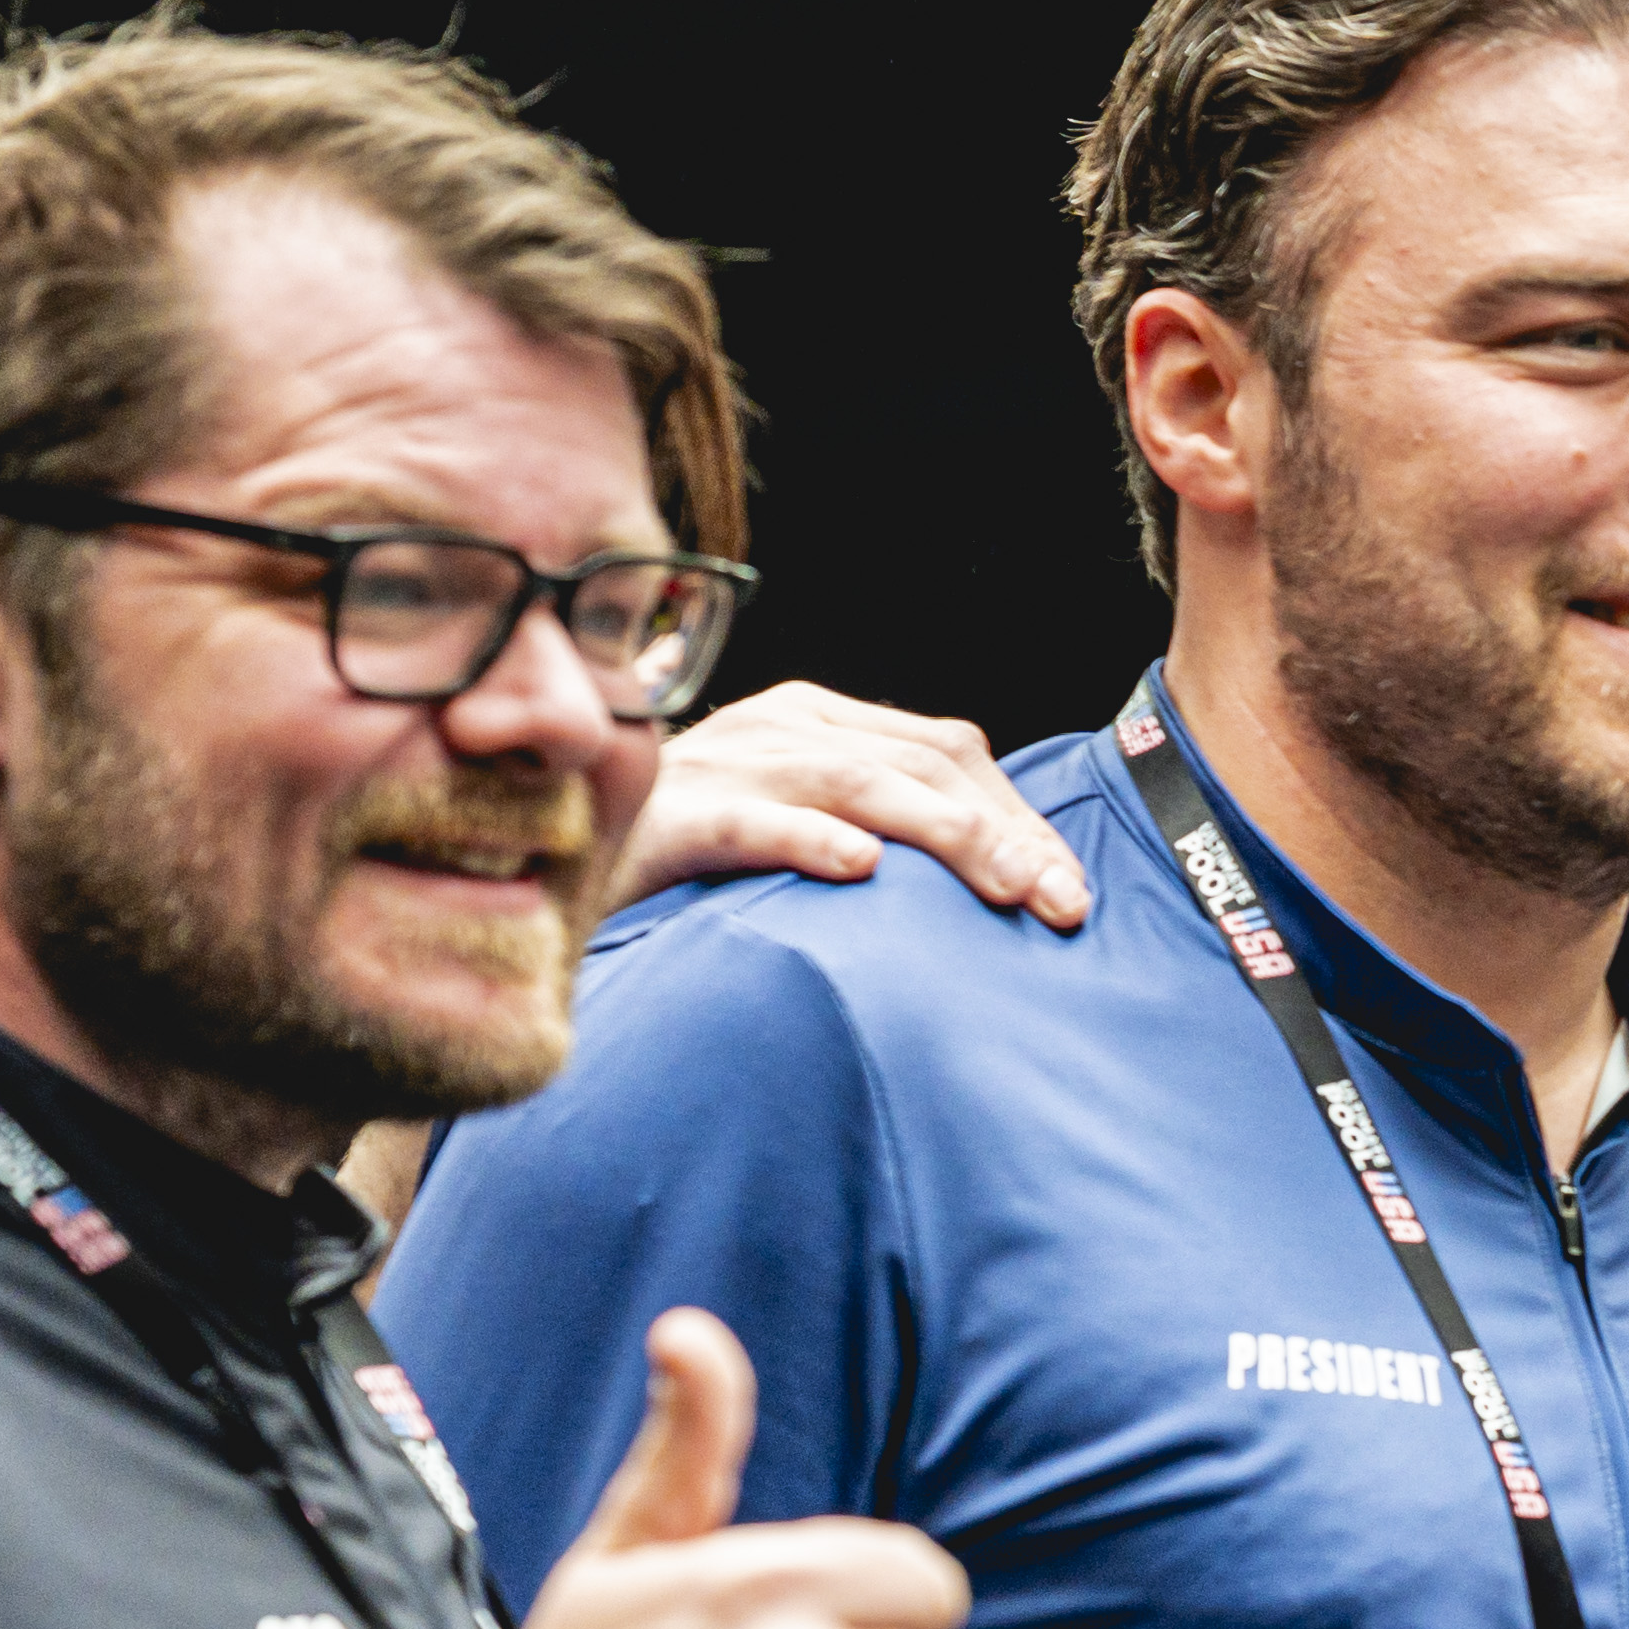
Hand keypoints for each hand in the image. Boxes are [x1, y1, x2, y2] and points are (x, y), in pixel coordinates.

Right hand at [603, 682, 1090, 931]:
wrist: (556, 860)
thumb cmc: (696, 858)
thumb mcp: (798, 824)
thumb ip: (877, 828)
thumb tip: (998, 871)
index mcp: (816, 722)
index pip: (948, 751)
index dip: (1020, 816)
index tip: (1071, 889)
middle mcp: (780, 728)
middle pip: (924, 764)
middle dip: (1006, 835)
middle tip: (1064, 906)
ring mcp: (726, 767)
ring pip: (858, 784)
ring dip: (947, 838)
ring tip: (1009, 891)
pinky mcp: (675, 819)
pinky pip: (751, 824)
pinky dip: (809, 839)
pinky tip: (859, 869)